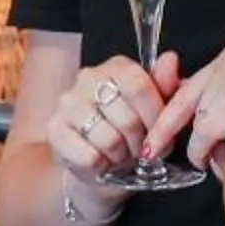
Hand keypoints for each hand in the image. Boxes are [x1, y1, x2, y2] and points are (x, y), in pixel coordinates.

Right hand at [50, 53, 179, 190]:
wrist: (95, 160)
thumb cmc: (128, 130)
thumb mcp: (153, 108)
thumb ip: (165, 85)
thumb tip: (170, 59)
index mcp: (116, 67)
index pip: (139, 87)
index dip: (155, 118)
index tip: (160, 134)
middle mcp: (88, 78)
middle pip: (128, 118)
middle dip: (141, 142)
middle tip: (140, 148)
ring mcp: (68, 103)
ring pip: (109, 140)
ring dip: (121, 155)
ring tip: (120, 153)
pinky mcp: (54, 130)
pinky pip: (90, 157)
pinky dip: (102, 166)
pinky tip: (102, 160)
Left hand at [137, 44, 224, 173]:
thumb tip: (223, 138)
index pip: (193, 84)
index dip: (174, 110)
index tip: (160, 131)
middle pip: (187, 101)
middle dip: (166, 128)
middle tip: (152, 151)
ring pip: (198, 122)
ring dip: (201, 148)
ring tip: (212, 165)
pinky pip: (207, 135)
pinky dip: (204, 153)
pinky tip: (212, 164)